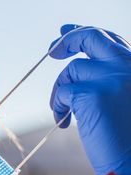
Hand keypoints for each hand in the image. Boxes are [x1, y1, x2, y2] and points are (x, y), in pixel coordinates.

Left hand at [49, 24, 130, 174]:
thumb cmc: (127, 140)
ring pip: (72, 71)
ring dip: (60, 91)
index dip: (86, 34)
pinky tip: (63, 122)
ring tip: (63, 113)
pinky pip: (62, 92)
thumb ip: (110, 79)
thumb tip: (82, 66)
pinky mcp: (92, 94)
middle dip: (68, 40)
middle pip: (92, 38)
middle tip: (52, 51)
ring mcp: (111, 77)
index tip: (66, 34)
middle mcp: (129, 66)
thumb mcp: (124, 99)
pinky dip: (57, 106)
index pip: (111, 41)